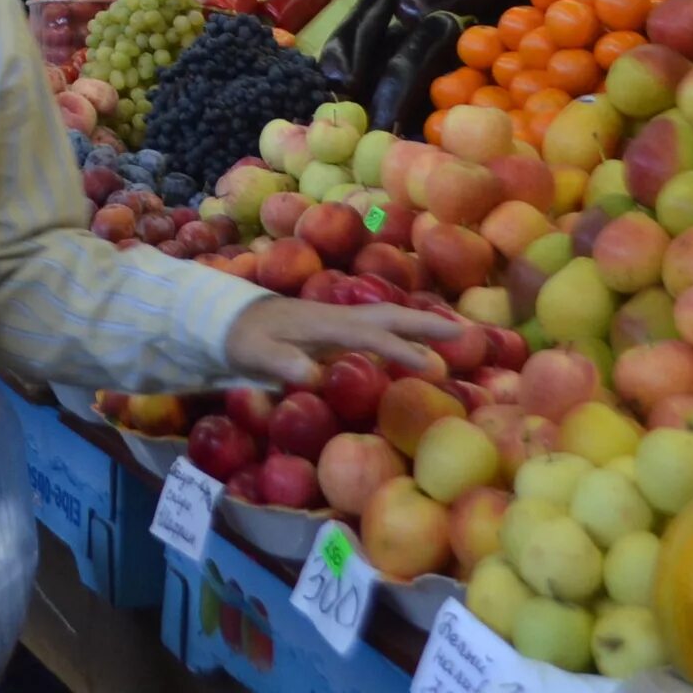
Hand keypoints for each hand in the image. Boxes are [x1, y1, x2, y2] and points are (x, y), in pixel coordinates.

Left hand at [223, 298, 456, 387]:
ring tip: (457, 338)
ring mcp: (337, 321)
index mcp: (324, 323)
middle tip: (468, 334)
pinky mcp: (334, 329)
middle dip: (428, 323)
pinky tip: (414, 347)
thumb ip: (281, 362)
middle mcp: (337, 317)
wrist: (224, 319)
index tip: (433, 366)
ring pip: (386, 319)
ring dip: (420, 325)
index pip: (371, 334)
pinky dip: (401, 333)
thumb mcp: (253, 353)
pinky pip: (376, 328)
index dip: (402, 349)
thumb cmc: (241, 338)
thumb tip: (314, 376)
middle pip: (389, 316)